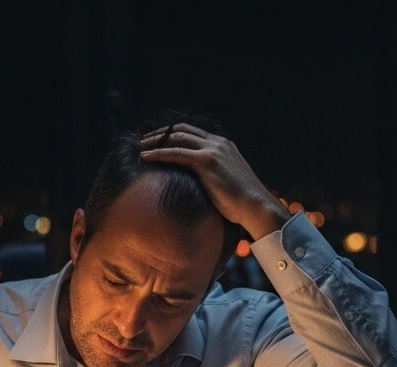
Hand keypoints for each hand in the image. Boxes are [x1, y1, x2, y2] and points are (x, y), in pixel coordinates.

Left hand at [139, 123, 291, 239]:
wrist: (255, 206)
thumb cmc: (241, 202)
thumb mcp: (225, 182)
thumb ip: (211, 175)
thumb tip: (195, 183)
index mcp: (223, 146)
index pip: (193, 133)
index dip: (173, 134)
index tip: (158, 140)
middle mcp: (218, 143)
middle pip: (182, 131)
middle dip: (161, 134)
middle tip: (144, 140)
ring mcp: (213, 150)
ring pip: (176, 139)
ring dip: (156, 141)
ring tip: (140, 147)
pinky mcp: (206, 161)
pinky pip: (175, 153)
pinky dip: (158, 154)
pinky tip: (145, 157)